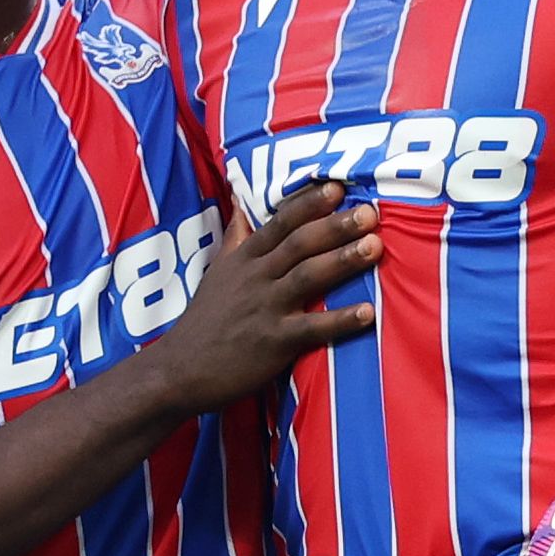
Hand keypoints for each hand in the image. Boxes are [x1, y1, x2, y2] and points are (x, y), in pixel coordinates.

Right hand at [139, 181, 380, 413]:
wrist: (179, 370)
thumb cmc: (205, 321)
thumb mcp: (217, 272)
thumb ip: (236, 238)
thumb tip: (238, 203)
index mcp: (245, 259)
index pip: (280, 222)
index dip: (309, 203)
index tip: (337, 186)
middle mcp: (256, 277)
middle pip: (299, 243)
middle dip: (335, 225)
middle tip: (369, 212)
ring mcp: (265, 308)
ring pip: (307, 276)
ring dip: (342, 260)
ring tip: (375, 246)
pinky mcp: (272, 342)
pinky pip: (311, 328)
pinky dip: (339, 320)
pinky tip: (366, 312)